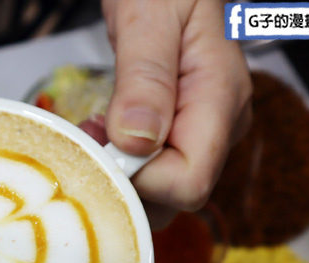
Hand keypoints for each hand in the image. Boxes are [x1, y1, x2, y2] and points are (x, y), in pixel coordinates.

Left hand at [98, 0, 251, 227]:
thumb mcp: (149, 15)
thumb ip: (145, 77)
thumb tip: (137, 141)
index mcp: (220, 98)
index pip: (189, 182)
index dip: (141, 178)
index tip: (105, 145)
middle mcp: (220, 124)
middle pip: (176, 197)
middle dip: (126, 180)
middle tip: (89, 137)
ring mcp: (202, 130)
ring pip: (162, 191)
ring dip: (118, 173)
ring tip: (93, 130)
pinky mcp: (181, 131)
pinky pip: (153, 169)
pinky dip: (120, 162)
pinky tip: (103, 134)